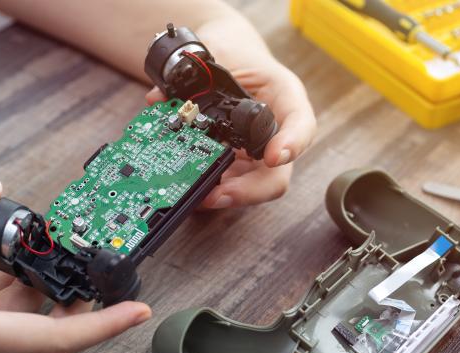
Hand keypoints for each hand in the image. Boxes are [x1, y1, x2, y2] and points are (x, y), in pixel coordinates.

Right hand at [0, 177, 150, 352]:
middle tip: (97, 261)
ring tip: (55, 248)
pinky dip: (10, 288)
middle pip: (46, 329)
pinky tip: (13, 258)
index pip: (56, 340)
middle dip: (77, 295)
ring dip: (41, 287)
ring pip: (20, 321)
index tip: (138, 310)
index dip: (103, 325)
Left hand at [145, 21, 315, 208]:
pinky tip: (189, 188)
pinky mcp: (238, 162)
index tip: (274, 157)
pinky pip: (230, 183)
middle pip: (277, 172)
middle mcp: (276, 131)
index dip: (293, 143)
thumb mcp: (218, 49)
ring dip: (226, 196)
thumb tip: (157, 98)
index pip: (302, 124)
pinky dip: (210, 188)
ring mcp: (257, 152)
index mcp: (284, 96)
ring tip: (197, 197)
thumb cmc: (232, 50)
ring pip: (253, 187)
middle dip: (249, 190)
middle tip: (220, 194)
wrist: (228, 54)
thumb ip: (193, 73)